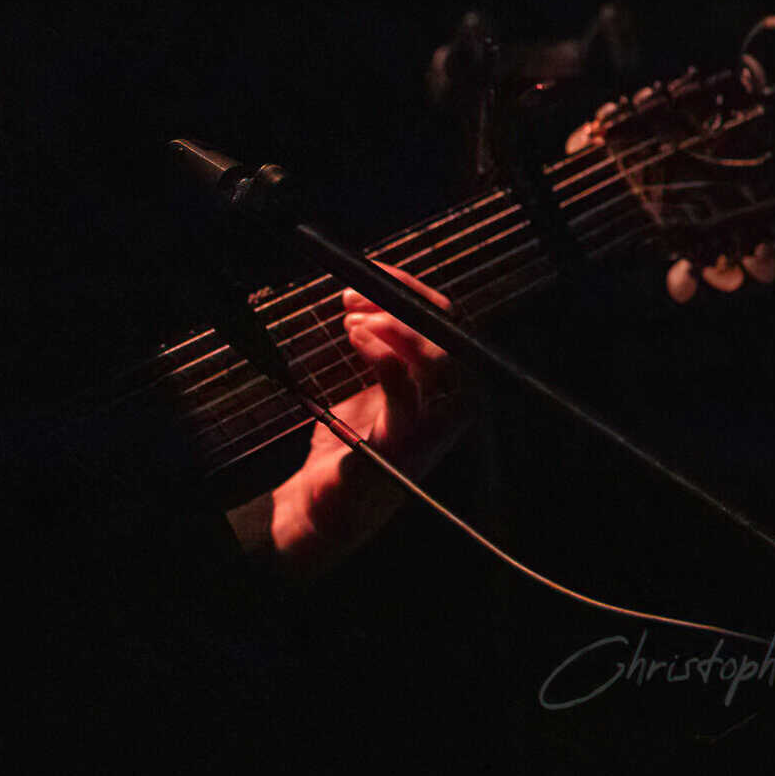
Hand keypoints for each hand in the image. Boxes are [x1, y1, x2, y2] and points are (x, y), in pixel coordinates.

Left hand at [266, 268, 471, 577]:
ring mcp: (431, 427)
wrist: (323, 504)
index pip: (449, 325)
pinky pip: (404, 388)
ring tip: (351, 316)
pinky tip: (355, 336)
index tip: (374, 271)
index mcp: (446, 389)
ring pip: (436, 357)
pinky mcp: (404, 444)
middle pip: (450, 334)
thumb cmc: (349, 444)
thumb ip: (384, 349)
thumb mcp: (372, 389)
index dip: (414, 290)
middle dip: (405, 301)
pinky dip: (381, 352)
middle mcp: (450, 407)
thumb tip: (370, 292)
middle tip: (356, 294)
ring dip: (393, 324)